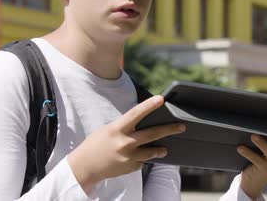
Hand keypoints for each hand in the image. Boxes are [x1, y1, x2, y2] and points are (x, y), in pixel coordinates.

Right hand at [67, 95, 185, 193]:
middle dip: (169, 129)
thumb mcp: (108, 130)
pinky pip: (142, 162)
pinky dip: (142, 159)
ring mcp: (128, 157)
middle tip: (182, 126)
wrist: (85, 166)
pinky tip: (138, 158)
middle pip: (152, 134)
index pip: (136, 114)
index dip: (149, 105)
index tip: (161, 99)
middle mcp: (125, 143)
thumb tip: (142, 123)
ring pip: (152, 152)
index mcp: (117, 129)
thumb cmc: (95, 144)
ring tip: (165, 148)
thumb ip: (125, 126)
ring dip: (160, 149)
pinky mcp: (130, 167)